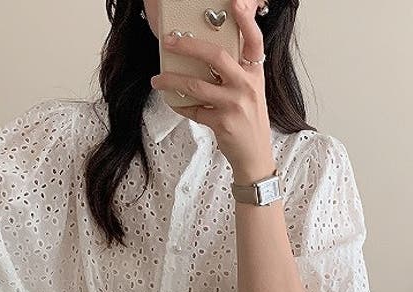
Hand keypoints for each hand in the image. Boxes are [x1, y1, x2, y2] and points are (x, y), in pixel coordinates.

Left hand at [149, 0, 275, 181]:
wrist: (255, 156)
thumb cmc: (249, 120)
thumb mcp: (250, 91)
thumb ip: (235, 72)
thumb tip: (204, 53)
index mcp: (255, 73)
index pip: (254, 40)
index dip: (246, 20)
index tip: (236, 2)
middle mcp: (247, 85)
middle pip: (216, 56)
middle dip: (189, 45)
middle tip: (170, 41)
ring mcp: (235, 105)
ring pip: (197, 85)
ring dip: (172, 80)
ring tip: (157, 79)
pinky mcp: (223, 123)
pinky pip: (193, 110)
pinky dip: (179, 105)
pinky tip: (171, 100)